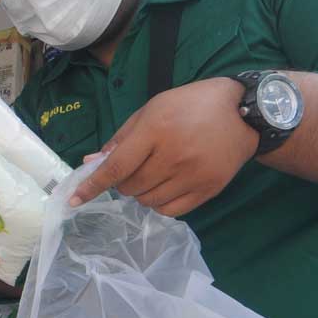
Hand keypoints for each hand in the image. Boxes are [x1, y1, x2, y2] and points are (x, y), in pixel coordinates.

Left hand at [68, 77, 256, 216]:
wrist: (243, 113)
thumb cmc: (190, 106)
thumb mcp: (152, 110)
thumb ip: (120, 139)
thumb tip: (90, 164)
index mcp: (156, 130)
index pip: (117, 167)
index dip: (93, 186)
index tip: (74, 200)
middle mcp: (174, 155)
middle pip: (130, 187)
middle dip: (123, 182)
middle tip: (135, 168)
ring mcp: (193, 175)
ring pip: (148, 201)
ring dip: (141, 193)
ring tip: (154, 174)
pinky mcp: (208, 189)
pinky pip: (170, 211)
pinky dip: (160, 203)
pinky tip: (165, 186)